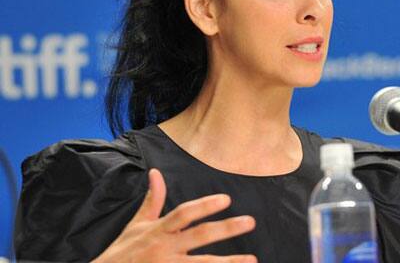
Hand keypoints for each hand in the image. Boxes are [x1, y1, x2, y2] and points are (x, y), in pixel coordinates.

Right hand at [92, 168, 256, 262]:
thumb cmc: (121, 253)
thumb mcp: (135, 225)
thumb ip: (152, 200)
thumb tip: (156, 173)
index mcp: (157, 231)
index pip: (184, 213)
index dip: (205, 205)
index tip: (226, 200)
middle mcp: (164, 249)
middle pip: (200, 236)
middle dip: (227, 229)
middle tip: (250, 222)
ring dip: (229, 262)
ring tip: (251, 259)